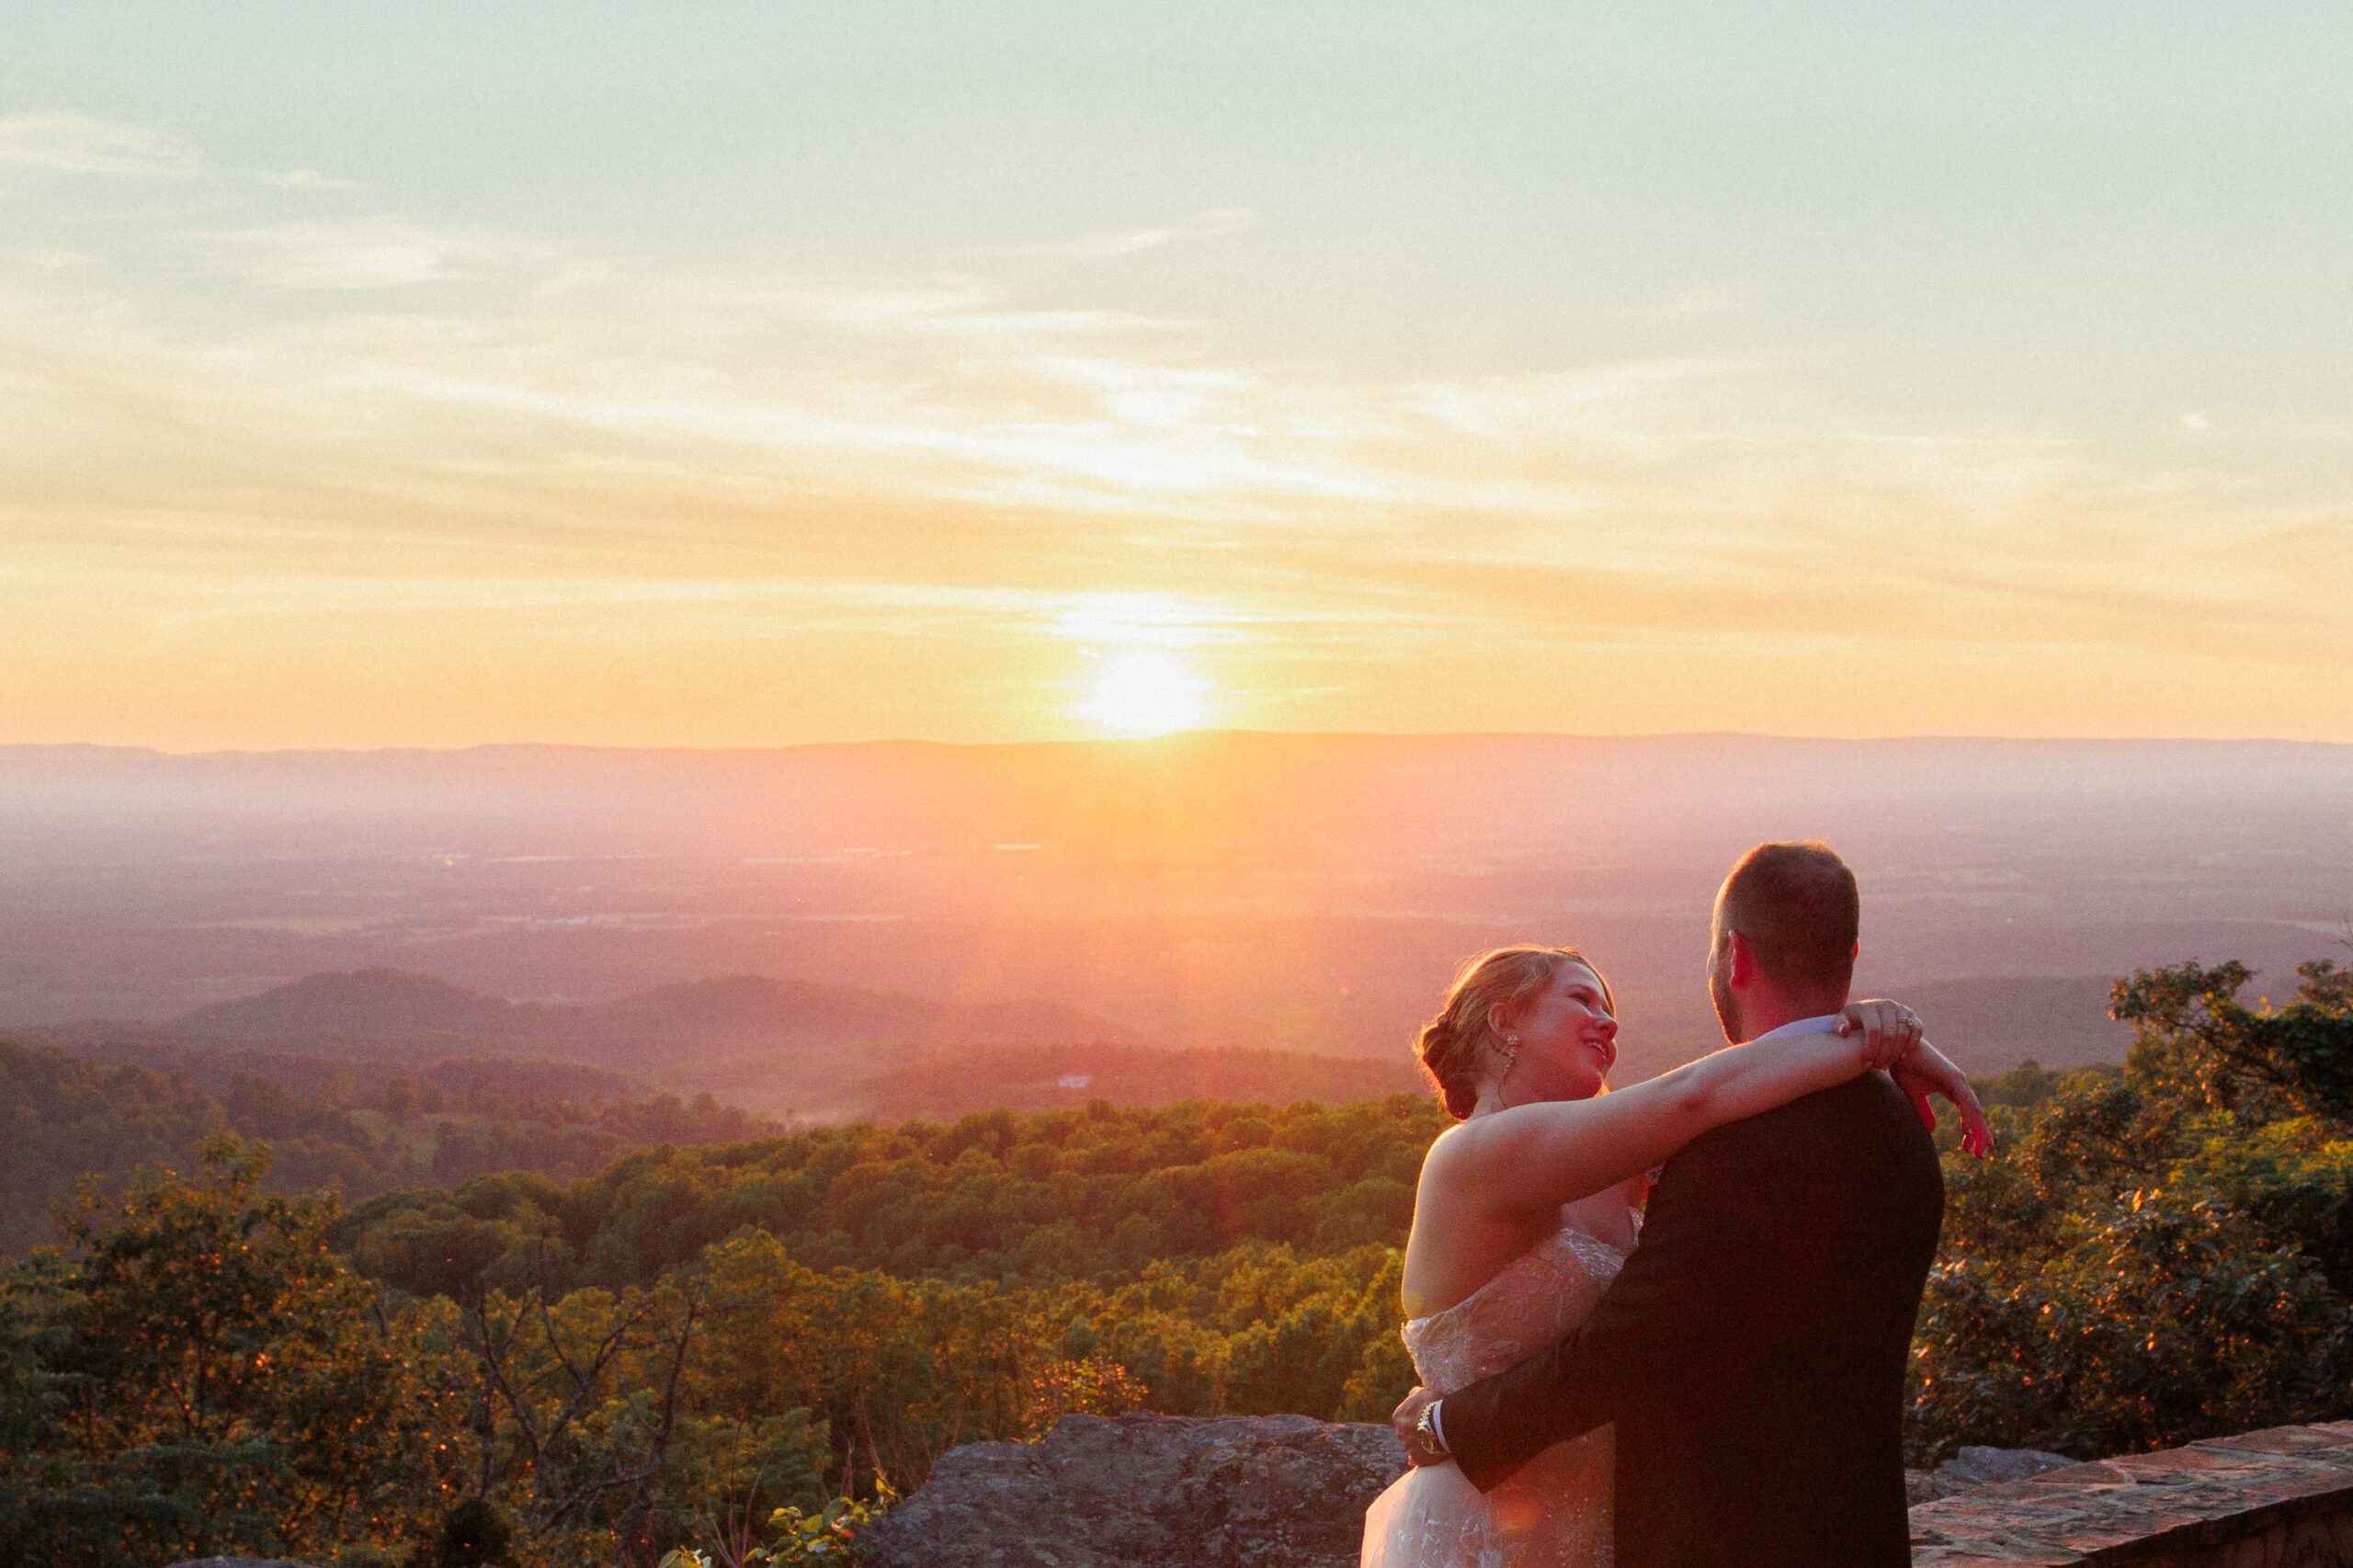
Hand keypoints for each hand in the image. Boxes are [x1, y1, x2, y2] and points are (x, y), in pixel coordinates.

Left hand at [1391, 1386, 1448, 1466]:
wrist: (1441, 1423)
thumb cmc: (1432, 1405)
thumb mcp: (1423, 1393)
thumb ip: (1415, 1394)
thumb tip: (1412, 1395)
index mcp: (1398, 1417)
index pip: (1403, 1418)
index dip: (1414, 1418)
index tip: (1423, 1418)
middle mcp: (1400, 1433)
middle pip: (1406, 1433)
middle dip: (1415, 1431)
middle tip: (1428, 1430)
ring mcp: (1408, 1446)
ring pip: (1412, 1445)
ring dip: (1420, 1444)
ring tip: (1432, 1442)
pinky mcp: (1417, 1458)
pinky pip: (1416, 1459)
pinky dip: (1419, 1458)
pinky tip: (1424, 1457)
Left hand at [1835, 998, 1922, 1070]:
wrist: (1872, 1012)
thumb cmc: (1855, 1020)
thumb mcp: (1844, 1020)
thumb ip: (1839, 1025)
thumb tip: (1843, 1031)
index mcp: (1869, 1006)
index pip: (1873, 1030)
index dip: (1871, 1049)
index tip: (1866, 1063)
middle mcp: (1886, 1004)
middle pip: (1889, 1035)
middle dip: (1883, 1054)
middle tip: (1878, 1067)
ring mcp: (1901, 1008)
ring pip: (1903, 1034)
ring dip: (1896, 1052)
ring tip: (1887, 1064)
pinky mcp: (1912, 1014)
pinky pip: (1917, 1030)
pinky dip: (1911, 1045)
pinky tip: (1901, 1057)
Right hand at [1889, 1038, 1994, 1157]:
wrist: (1896, 1048)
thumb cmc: (1903, 1067)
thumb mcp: (1912, 1095)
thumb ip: (1923, 1111)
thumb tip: (1932, 1130)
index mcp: (1952, 1089)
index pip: (1968, 1113)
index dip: (1972, 1131)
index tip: (1971, 1149)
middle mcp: (1959, 1085)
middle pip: (1975, 1114)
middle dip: (1980, 1136)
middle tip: (1981, 1156)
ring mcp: (1958, 1080)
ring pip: (1974, 1110)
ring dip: (1977, 1132)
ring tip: (1979, 1150)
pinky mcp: (1954, 1077)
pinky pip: (1965, 1102)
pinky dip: (1968, 1117)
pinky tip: (1969, 1132)